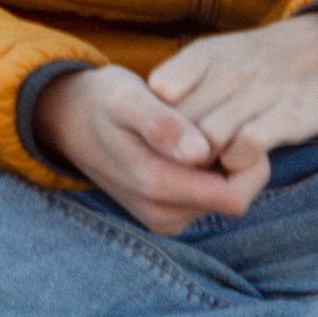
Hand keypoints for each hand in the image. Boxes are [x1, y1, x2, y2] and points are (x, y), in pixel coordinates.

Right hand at [32, 63, 270, 234]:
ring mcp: (165, 219)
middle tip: (219, 118)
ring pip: (225, 197)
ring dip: (224, 165)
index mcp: (157, 188)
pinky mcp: (167, 215)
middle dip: (238, 161)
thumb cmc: (104, 101)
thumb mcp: (126, 97)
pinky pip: (209, 197)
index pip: (236, 196)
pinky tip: (192, 142)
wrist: (70, 121)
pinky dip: (211, 171)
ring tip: (200, 128)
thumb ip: (161, 125)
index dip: (247, 160)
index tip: (235, 122)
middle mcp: (164, 215)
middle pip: (236, 197)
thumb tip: (200, 154)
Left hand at [154, 12, 317, 159]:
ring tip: (210, 168)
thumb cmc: (261, 62)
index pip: (159, 92)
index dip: (156, 125)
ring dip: (204, 161)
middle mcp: (228, 70)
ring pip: (208, 136)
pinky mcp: (290, 114)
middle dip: (176, 150)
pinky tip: (241, 162)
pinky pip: (249, 144)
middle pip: (180, 121)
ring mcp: (259, 91)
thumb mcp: (216, 57)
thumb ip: (182, 82)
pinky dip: (238, 161)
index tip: (160, 140)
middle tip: (182, 165)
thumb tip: (148, 115)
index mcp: (204, 53)